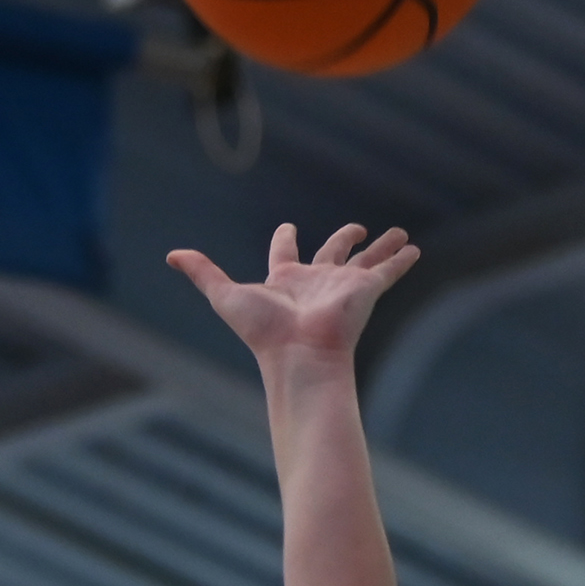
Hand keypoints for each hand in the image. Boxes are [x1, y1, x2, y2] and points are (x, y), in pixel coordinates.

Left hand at [167, 221, 418, 366]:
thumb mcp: (225, 295)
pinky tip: (413, 249)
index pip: (286, 253)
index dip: (285, 238)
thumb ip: (202, 273)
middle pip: (333, 253)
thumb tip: (171, 255)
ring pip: (366, 260)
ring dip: (382, 246)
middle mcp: (317, 282)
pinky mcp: (365, 291)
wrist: (299, 358)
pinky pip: (386, 271)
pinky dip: (400, 260)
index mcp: (286, 280)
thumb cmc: (262, 333)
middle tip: (357, 229)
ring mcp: (343, 287)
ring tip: (399, 234)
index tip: (287, 227)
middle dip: (345, 240)